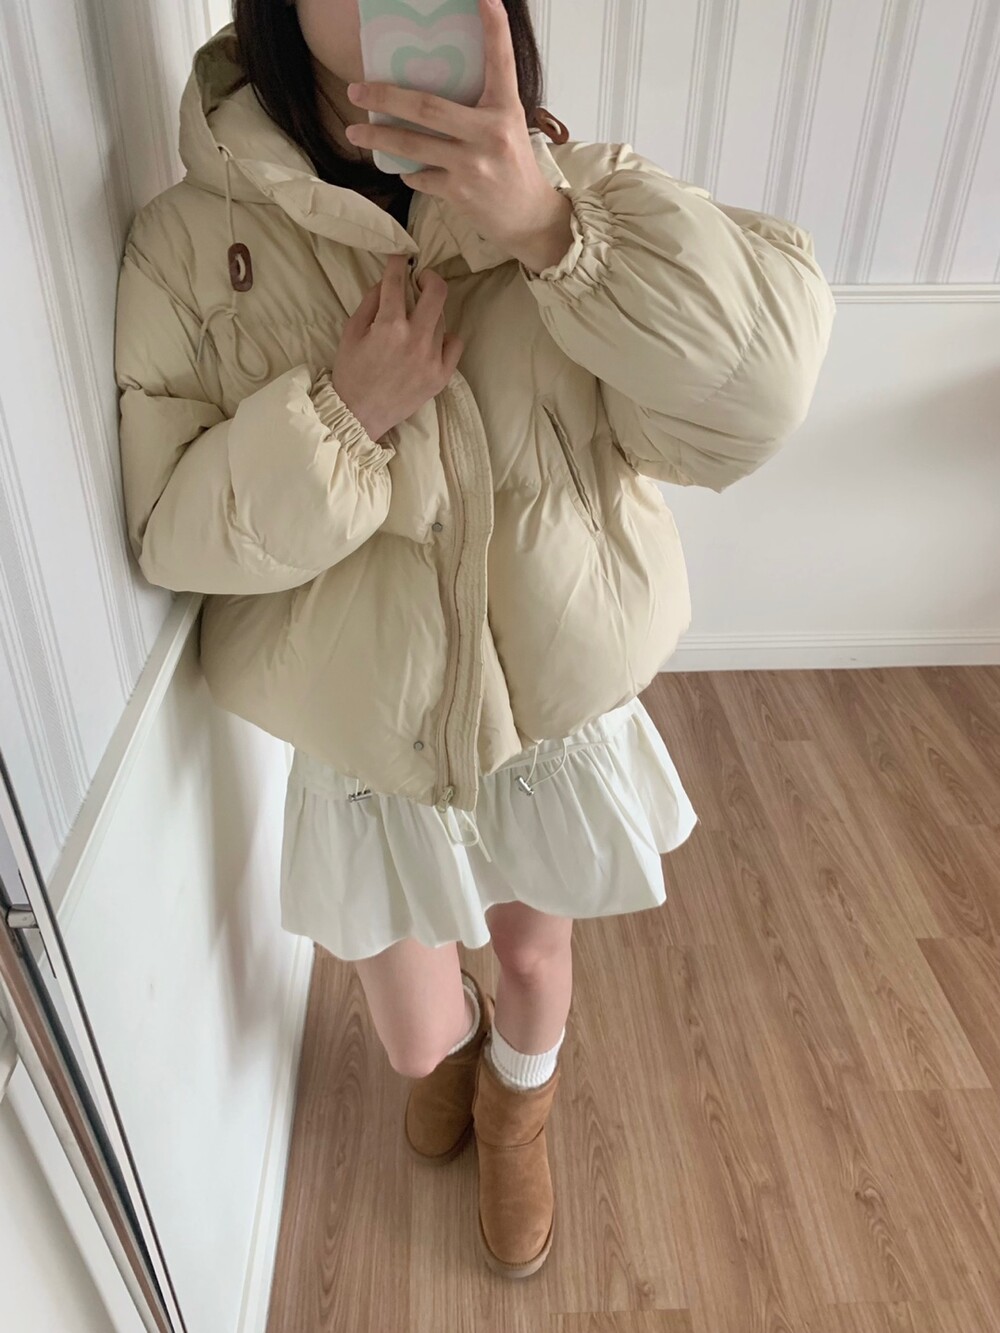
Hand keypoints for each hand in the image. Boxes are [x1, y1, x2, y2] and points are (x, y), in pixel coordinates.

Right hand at [331, 254, 463, 442]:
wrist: (359, 414)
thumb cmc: (351, 373)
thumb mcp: (351, 332)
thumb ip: (370, 302)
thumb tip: (387, 281)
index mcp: (389, 326)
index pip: (398, 282)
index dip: (399, 263)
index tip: (402, 257)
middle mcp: (415, 339)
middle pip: (437, 292)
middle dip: (430, 277)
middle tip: (422, 279)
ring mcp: (432, 358)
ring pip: (442, 319)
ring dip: (430, 312)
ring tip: (417, 320)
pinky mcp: (441, 376)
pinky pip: (455, 344)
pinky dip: (446, 337)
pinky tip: (433, 340)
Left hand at [344, 0, 573, 273]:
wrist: (527, 217)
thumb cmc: (513, 166)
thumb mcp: (507, 126)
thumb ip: (479, 105)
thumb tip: (433, 88)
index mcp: (505, 110)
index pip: (500, 61)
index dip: (494, 27)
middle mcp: (489, 134)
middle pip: (427, 108)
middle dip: (386, 98)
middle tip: (357, 89)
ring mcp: (472, 166)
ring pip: (413, 146)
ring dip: (379, 138)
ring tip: (355, 132)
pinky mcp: (459, 193)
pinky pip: (420, 177)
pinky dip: (409, 172)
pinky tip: (404, 168)